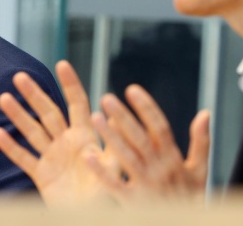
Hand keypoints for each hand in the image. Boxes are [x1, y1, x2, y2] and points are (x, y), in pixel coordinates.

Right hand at [0, 60, 117, 206]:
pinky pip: (24, 159)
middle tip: (19, 76)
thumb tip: (109, 114)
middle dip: (35, 94)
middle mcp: (67, 141)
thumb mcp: (113, 167)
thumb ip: (111, 143)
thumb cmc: (108, 195)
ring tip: (3, 98)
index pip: (77, 103)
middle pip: (48, 112)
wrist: (91, 218)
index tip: (62, 63)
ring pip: (32, 131)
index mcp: (86, 136)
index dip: (70, 84)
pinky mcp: (41, 175)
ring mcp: (52, 157)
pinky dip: (11, 147)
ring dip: (18, 115)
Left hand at [88, 84, 209, 205]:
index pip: (160, 128)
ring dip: (111, 137)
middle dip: (124, 117)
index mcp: (173, 159)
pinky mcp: (134, 204)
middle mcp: (159, 170)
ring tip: (95, 117)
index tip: (131, 89)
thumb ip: (200, 142)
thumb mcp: (200, 172)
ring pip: (127, 157)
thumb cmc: (189, 199)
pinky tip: (88, 156)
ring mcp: (146, 186)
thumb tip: (205, 113)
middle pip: (140, 138)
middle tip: (106, 98)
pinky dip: (102, 172)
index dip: (146, 108)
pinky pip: (116, 186)